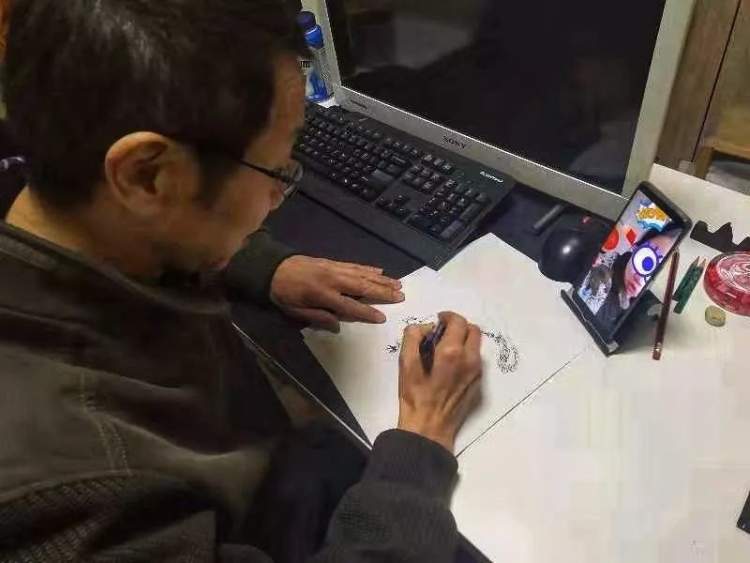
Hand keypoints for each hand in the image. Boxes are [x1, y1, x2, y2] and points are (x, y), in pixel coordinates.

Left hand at [270, 256, 404, 332]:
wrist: (273, 268)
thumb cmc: (284, 294)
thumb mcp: (296, 312)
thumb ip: (318, 317)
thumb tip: (338, 325)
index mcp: (323, 295)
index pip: (350, 306)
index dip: (367, 313)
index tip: (382, 317)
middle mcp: (333, 280)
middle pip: (363, 287)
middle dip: (383, 292)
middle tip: (401, 296)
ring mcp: (334, 268)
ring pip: (363, 274)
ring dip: (382, 279)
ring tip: (398, 284)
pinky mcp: (333, 262)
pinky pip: (355, 265)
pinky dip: (368, 268)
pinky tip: (380, 270)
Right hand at [397, 312, 482, 452]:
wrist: (430, 428)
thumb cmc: (415, 396)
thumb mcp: (406, 364)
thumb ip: (413, 338)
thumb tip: (425, 328)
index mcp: (452, 352)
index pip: (458, 321)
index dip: (447, 316)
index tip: (438, 320)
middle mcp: (470, 359)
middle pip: (473, 329)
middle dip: (458, 326)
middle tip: (442, 333)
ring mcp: (477, 372)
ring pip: (476, 344)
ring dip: (463, 339)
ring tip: (445, 349)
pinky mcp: (478, 383)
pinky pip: (476, 359)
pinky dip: (466, 354)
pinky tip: (450, 365)